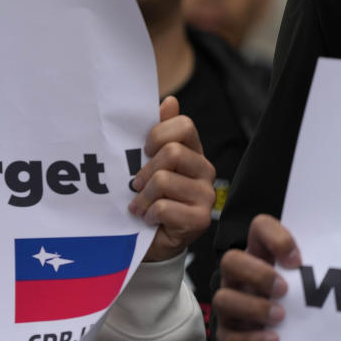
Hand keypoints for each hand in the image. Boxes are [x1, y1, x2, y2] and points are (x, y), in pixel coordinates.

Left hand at [129, 96, 214, 261]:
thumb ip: (157, 133)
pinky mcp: (200, 220)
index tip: (143, 150)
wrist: (152, 240)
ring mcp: (206, 195)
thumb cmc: (148, 196)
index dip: (158, 134)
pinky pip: (164, 207)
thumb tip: (170, 101)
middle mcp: (205, 170)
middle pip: (172, 152)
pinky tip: (148, 219)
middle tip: (134, 185)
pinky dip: (148, 213)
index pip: (184, 126)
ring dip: (143, 196)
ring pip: (164, 180)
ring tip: (139, 205)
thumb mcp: (146, 163)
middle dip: (145, 170)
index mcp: (193, 151)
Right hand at [213, 215, 300, 340]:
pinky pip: (231, 336)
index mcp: (259, 259)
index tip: (296, 261)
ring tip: (280, 317)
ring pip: (223, 298)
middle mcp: (239, 280)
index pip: (260, 228)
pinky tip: (274, 340)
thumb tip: (320, 273)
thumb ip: (305, 274)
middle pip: (230, 260)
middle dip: (257, 273)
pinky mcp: (228, 337)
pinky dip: (253, 338)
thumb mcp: (298, 286)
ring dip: (254, 307)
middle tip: (283, 290)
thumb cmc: (290, 310)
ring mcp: (231, 308)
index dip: (275, 237)